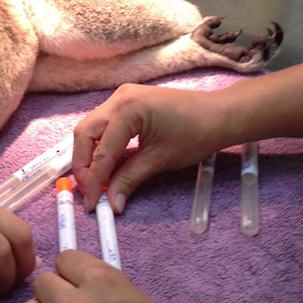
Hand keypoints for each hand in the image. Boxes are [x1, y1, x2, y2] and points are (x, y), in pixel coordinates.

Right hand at [71, 84, 221, 211]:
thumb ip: (129, 179)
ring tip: (96, 180)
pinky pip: (103, 124)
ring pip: (90, 128)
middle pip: (84, 134)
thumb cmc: (195, 135)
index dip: (93, 180)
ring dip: (89, 155)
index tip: (92, 205)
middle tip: (90, 191)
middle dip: (83, 165)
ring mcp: (120, 97)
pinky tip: (107, 164)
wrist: (219, 115)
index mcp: (127, 110)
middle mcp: (117, 98)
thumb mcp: (159, 160)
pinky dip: (101, 145)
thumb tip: (111, 204)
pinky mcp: (126, 102)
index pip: (101, 151)